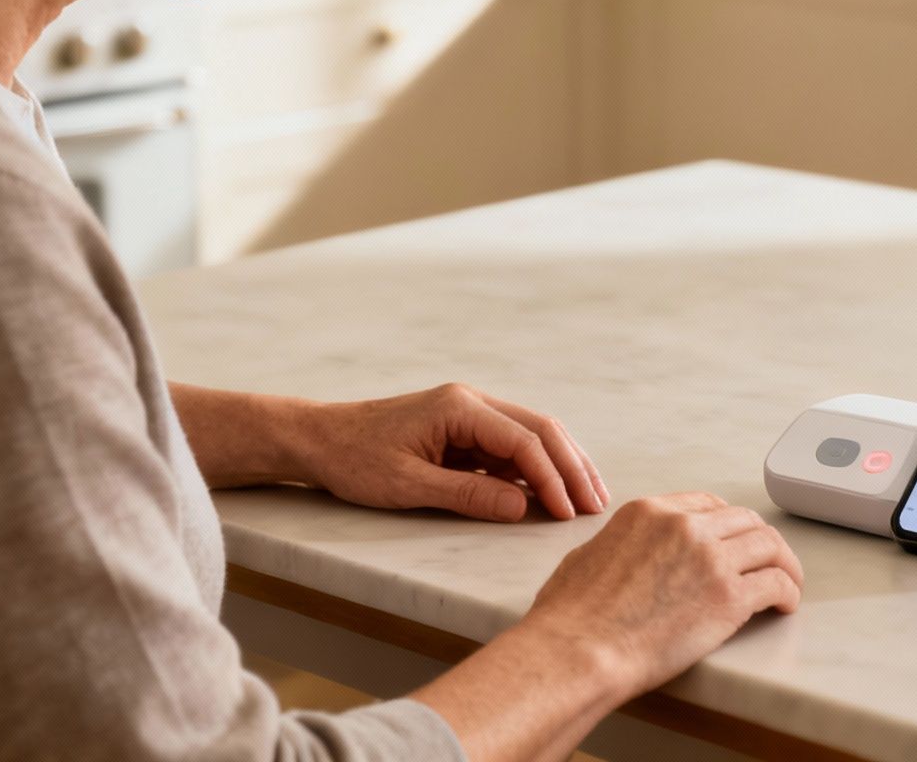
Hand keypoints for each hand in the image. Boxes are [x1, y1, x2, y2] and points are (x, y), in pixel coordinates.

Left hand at [291, 383, 608, 521]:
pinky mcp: (464, 432)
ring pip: (531, 436)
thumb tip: (523, 507)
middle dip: (572, 467)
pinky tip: (552, 495)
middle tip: (596, 505)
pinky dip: (536, 471)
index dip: (552, 478)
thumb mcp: (407, 484)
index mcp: (459, 407)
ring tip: (587, 500)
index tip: (569, 513)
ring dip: (560, 466)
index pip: (523, 441)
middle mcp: (471, 403)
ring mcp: (470, 415)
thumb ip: (467, 495)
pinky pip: (511, 449)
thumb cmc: (354, 460)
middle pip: (540, 429)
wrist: (319, 440)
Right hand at [519, 492, 803, 696]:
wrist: (580, 649)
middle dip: (760, 539)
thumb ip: (617, 546)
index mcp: (649, 512)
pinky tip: (785, 604)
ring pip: (769, 545)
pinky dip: (788, 591)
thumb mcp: (587, 556)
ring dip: (784, 563)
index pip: (707, 503)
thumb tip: (624, 557)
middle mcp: (684, 526)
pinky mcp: (729, 596)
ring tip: (788, 582)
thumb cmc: (571, 616)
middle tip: (769, 559)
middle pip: (743, 520)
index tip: (735, 538)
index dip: (728, 522)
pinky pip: (776, 583)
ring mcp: (710, 558)